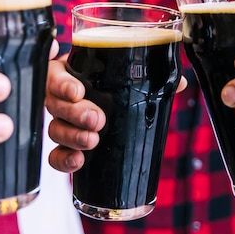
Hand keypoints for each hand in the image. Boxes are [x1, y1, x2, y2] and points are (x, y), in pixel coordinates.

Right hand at [46, 55, 186, 172]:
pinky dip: (64, 159)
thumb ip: (156, 76)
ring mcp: (62, 122)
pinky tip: (79, 161)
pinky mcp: (66, 146)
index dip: (62, 83)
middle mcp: (63, 97)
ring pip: (55, 129)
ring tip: (93, 141)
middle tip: (97, 120)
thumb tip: (180, 83)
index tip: (78, 92)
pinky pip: (55, 155)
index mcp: (73, 72)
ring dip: (72, 136)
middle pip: (54, 104)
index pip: (55, 74)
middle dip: (75, 113)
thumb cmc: (123, 86)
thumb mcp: (137, 78)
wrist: (125, 111)